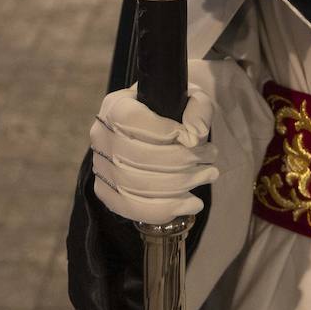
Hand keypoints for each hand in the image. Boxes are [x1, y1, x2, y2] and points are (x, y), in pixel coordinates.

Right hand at [90, 85, 218, 224]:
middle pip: (138, 156)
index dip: (167, 133)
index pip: (134, 121)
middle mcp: (101, 134)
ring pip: (135, 185)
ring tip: (206, 180)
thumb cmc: (172, 112)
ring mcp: (100, 165)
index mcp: (116, 105)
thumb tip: (195, 136)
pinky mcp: (105, 191)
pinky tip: (189, 205)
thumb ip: (198, 110)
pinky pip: (129, 208)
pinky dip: (163, 210)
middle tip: (211, 164)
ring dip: (178, 188)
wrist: (154, 130)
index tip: (195, 140)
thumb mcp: (190, 99)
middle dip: (182, 164)